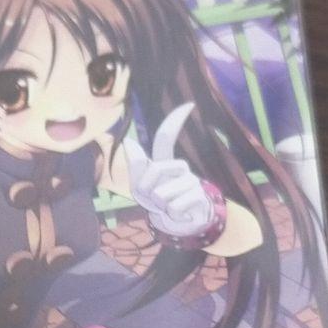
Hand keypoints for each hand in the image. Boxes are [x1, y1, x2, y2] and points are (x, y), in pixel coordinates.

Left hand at [124, 102, 217, 237]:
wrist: (180, 223)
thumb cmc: (159, 202)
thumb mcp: (140, 187)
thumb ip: (136, 167)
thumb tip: (128, 142)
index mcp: (165, 162)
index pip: (166, 138)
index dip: (175, 121)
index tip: (189, 105)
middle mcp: (180, 167)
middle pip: (154, 170)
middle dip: (146, 189)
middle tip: (155, 200)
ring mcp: (191, 181)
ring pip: (161, 193)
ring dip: (160, 206)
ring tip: (168, 206)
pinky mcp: (199, 196)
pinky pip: (174, 207)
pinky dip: (173, 214)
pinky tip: (180, 213)